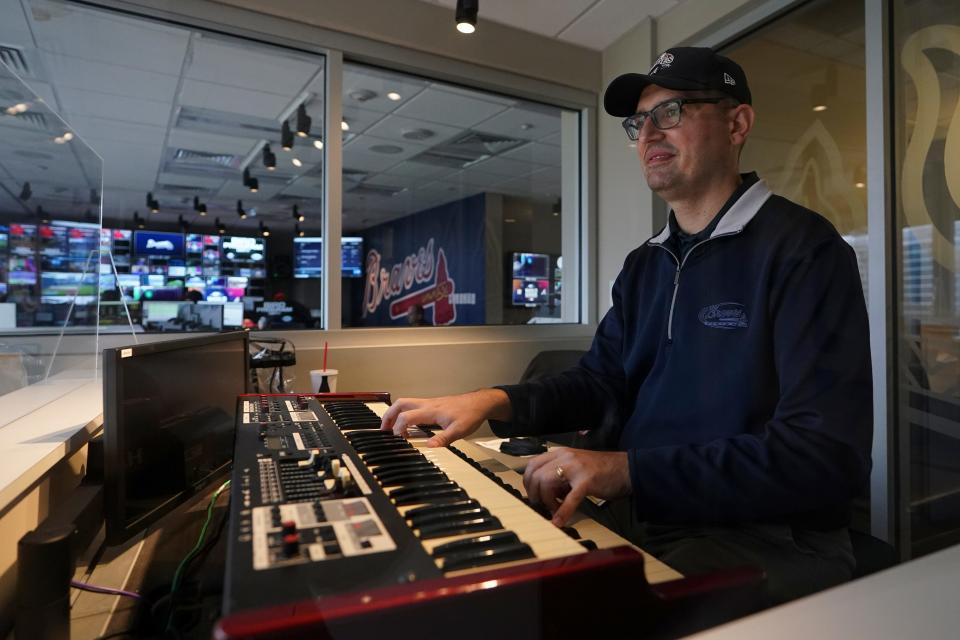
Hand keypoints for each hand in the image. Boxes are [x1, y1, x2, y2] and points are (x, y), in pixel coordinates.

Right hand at [379, 389, 510, 446]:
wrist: (479, 403)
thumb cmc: (470, 414)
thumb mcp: (459, 430)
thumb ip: (443, 439)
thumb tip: (428, 447)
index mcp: (430, 410)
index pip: (406, 417)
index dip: (398, 429)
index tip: (398, 440)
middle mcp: (426, 404)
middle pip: (399, 405)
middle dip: (387, 417)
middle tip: (383, 431)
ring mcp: (428, 403)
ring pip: (404, 403)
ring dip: (394, 414)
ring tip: (390, 429)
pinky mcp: (431, 404)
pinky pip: (412, 406)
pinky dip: (403, 414)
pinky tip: (407, 425)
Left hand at [523, 448, 630, 526]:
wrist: (626, 468)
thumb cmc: (601, 470)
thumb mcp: (575, 467)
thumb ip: (558, 475)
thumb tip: (543, 493)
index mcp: (560, 453)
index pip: (532, 465)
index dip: (528, 482)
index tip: (534, 495)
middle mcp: (565, 457)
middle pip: (535, 474)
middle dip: (534, 493)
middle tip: (543, 505)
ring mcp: (576, 468)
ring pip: (546, 482)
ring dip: (547, 501)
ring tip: (555, 509)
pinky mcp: (587, 481)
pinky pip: (569, 498)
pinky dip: (562, 512)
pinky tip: (559, 521)